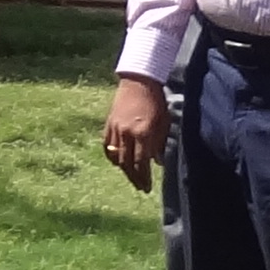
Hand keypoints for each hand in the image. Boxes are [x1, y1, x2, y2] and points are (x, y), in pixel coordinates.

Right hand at [101, 73, 168, 192]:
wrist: (138, 81)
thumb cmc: (155, 100)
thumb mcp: (163, 122)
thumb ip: (159, 143)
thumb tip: (157, 162)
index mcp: (142, 133)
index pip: (141, 163)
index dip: (144, 178)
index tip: (147, 188)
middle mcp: (127, 133)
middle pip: (127, 163)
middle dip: (134, 178)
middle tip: (140, 187)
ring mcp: (115, 129)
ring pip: (115, 157)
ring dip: (123, 169)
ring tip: (130, 176)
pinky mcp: (108, 124)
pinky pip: (106, 146)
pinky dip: (111, 156)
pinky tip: (117, 161)